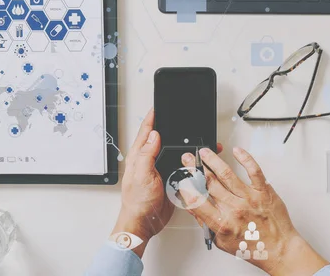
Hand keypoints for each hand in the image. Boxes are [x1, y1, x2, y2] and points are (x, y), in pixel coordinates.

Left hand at [113, 109, 222, 256]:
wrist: (144, 222)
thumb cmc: (137, 202)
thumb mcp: (142, 175)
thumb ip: (147, 154)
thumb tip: (154, 135)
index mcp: (139, 156)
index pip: (146, 132)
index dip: (152, 118)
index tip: (157, 107)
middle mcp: (149, 161)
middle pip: (160, 139)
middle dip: (168, 128)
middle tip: (176, 117)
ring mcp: (160, 170)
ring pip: (172, 152)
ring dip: (180, 145)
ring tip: (189, 135)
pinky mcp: (169, 179)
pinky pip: (179, 166)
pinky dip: (186, 161)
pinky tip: (192, 158)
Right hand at [181, 147, 328, 275]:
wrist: (279, 249)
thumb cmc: (252, 246)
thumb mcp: (221, 241)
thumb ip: (206, 223)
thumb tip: (193, 207)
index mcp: (222, 223)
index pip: (197, 201)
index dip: (186, 186)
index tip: (181, 177)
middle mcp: (235, 209)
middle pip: (209, 183)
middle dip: (195, 168)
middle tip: (189, 158)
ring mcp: (249, 199)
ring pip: (226, 174)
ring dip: (213, 160)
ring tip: (205, 152)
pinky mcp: (264, 191)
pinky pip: (253, 170)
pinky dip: (245, 158)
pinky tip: (237, 151)